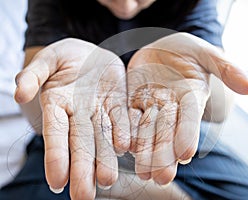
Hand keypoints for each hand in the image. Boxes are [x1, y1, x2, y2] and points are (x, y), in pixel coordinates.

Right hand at [14, 38, 129, 199]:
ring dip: (105, 159)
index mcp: (57, 105)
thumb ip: (33, 74)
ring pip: (102, 138)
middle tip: (83, 197)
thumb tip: (18, 93)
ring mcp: (100, 112)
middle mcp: (78, 114)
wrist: (92, 54)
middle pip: (80, 143)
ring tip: (107, 180)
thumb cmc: (65, 56)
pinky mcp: (118, 105)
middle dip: (82, 169)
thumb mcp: (48, 60)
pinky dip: (124, 132)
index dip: (56, 156)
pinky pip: (122, 119)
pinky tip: (126, 147)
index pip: (55, 133)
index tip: (57, 181)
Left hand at [127, 33, 247, 184]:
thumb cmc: (186, 49)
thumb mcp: (206, 53)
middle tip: (162, 176)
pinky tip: (123, 148)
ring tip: (144, 173)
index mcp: (191, 96)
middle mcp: (172, 106)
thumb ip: (226, 68)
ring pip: (148, 129)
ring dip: (146, 151)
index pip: (191, 117)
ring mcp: (152, 105)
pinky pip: (129, 117)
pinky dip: (126, 132)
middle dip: (166, 153)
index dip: (188, 134)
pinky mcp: (134, 102)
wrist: (160, 48)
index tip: (186, 153)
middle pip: (168, 130)